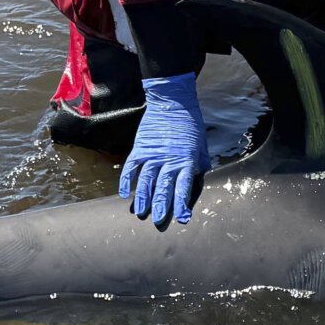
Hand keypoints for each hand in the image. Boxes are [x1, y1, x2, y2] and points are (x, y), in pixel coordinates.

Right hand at [121, 74, 207, 225]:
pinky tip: (123, 194)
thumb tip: (193, 187)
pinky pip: (131, 167)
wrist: (173, 102)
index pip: (184, 186)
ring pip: (146, 179)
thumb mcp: (201, 148)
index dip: (182, 203)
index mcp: (187, 160)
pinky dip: (126, 180)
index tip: (182, 218)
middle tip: (158, 222)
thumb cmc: (191, 127)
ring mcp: (153, 153)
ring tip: (140, 213)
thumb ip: (197, 168)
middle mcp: (169, 159)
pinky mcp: (140, 147)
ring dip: (143, 197)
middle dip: (161, 205)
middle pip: (164, 186)